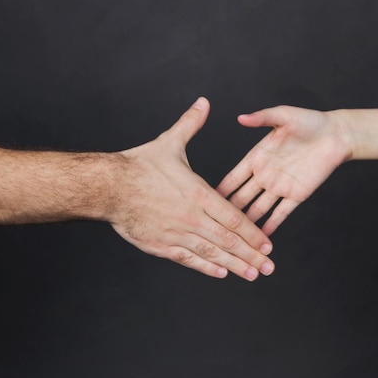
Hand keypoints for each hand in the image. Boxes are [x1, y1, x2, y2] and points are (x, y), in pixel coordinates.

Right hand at [108, 98, 274, 280]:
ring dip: (234, 265)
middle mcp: (191, 216)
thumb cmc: (138, 165)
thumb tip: (204, 103)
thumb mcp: (169, 143)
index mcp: (198, 193)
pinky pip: (188, 259)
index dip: (253, 233)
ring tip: (252, 275)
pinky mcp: (160, 245)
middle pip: (228, 240)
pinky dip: (206, 267)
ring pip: (211, 253)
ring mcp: (176, 233)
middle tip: (269, 267)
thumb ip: (191, 124)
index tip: (267, 244)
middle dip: (251, 255)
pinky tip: (221, 273)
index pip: (233, 217)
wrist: (108, 186)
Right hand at [217, 106, 350, 235]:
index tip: (204, 200)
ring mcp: (280, 186)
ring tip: (234, 237)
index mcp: (258, 157)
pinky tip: (263, 237)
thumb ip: (262, 118)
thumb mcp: (284, 116)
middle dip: (229, 211)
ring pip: (259, 208)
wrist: (337, 135)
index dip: (221, 188)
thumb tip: (241, 117)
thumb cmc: (311, 122)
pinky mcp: (297, 195)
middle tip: (214, 225)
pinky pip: (282, 213)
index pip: (234, 176)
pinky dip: (272, 225)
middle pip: (242, 196)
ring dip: (248, 222)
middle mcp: (265, 174)